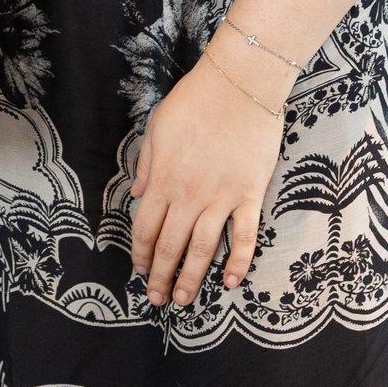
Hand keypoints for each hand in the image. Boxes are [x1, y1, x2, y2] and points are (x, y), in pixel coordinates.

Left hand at [129, 49, 284, 308]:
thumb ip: (147, 164)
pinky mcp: (249, 195)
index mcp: (163, 179)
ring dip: (192, 277)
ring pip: (204, 249)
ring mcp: (221, 198)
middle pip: (171, 245)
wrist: (239, 87)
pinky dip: (238, 262)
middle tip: (156, 299)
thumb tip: (139, 193)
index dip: (140, 254)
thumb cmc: (194, 102)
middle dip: (160, 275)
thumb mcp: (157, 129)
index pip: (146, 228)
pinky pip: (244, 237)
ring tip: (183, 299)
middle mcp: (189, 196)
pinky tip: (230, 282)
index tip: (138, 270)